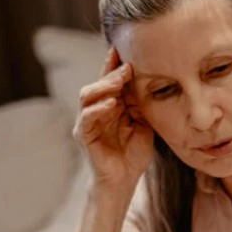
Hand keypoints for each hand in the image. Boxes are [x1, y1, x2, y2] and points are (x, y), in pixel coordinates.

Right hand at [73, 48, 154, 191]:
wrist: (125, 180)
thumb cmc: (134, 153)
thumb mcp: (143, 124)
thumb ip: (141, 106)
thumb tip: (147, 83)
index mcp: (110, 106)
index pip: (110, 81)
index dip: (115, 65)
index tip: (126, 50)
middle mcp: (96, 110)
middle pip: (98, 84)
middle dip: (112, 73)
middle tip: (128, 66)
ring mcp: (87, 123)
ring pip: (88, 96)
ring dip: (104, 86)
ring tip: (119, 82)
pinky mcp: (84, 136)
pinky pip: (87, 118)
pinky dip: (98, 109)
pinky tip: (111, 104)